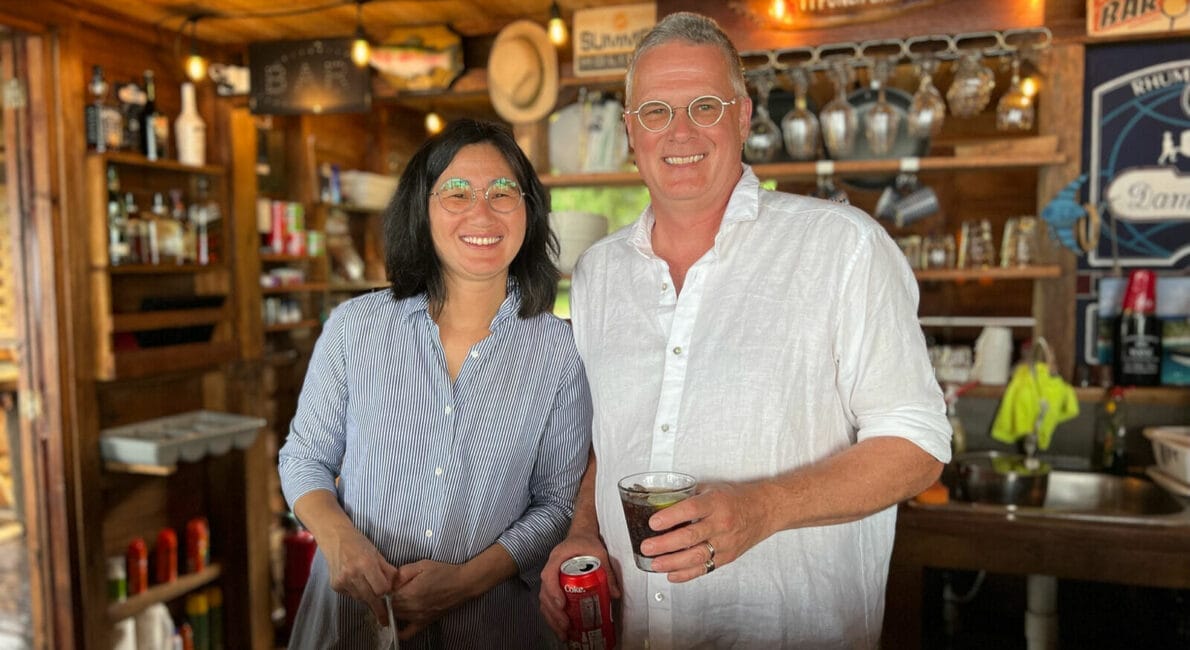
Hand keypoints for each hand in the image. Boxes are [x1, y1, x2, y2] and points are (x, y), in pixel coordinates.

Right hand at [321, 527, 399, 623]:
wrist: (335, 538)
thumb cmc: (359, 544)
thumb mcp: (377, 554)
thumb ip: (387, 571)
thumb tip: (395, 587)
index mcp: (366, 564)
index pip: (381, 589)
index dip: (386, 591)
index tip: (388, 593)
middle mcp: (353, 574)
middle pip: (371, 598)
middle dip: (378, 604)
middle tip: (384, 615)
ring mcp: (342, 580)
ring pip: (360, 598)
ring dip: (367, 597)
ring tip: (367, 586)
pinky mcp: (335, 585)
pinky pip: (350, 595)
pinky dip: (355, 592)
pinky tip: (355, 582)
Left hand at [389, 560, 469, 639]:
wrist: (462, 584)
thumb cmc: (443, 572)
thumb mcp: (422, 565)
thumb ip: (402, 572)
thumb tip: (389, 581)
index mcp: (410, 592)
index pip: (386, 597)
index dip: (381, 592)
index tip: (381, 587)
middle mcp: (412, 607)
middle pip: (389, 608)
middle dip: (384, 602)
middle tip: (384, 594)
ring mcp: (418, 617)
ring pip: (395, 618)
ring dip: (391, 612)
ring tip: (391, 603)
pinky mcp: (424, 622)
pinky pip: (408, 633)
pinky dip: (399, 631)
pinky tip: (396, 624)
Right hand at [539, 532, 620, 639]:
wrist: (581, 534)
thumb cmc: (587, 542)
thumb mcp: (600, 553)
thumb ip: (608, 572)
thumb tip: (616, 594)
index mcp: (557, 557)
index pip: (549, 575)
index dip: (553, 591)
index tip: (562, 605)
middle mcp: (550, 568)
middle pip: (544, 593)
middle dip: (554, 612)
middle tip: (565, 626)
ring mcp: (550, 577)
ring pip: (544, 600)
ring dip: (552, 618)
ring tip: (563, 633)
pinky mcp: (553, 584)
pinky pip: (548, 601)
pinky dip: (552, 615)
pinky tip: (561, 627)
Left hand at [640, 481, 771, 582]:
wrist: (765, 510)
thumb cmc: (736, 499)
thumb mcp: (712, 489)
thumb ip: (688, 497)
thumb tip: (660, 502)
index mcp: (716, 503)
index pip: (691, 509)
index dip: (670, 516)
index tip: (653, 522)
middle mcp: (721, 523)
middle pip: (690, 536)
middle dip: (665, 544)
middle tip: (647, 547)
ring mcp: (726, 542)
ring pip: (697, 556)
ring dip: (672, 562)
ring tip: (655, 564)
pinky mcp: (727, 557)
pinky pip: (705, 568)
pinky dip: (686, 574)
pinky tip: (671, 574)